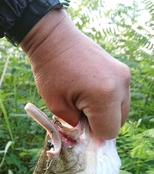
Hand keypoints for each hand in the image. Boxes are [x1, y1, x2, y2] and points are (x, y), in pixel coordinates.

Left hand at [20, 9, 129, 139]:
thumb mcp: (57, 106)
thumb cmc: (50, 72)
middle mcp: (121, 86)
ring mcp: (124, 76)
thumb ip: (74, 126)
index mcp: (105, 96)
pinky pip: (120, 96)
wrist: (53, 38)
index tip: (78, 125)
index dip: (93, 134)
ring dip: (106, 112)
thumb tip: (85, 135)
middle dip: (101, 123)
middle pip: (119, 122)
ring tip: (85, 101)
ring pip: (122, 110)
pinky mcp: (122, 69)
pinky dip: (108, 100)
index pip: (109, 132)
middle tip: (80, 113)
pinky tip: (91, 92)